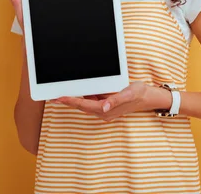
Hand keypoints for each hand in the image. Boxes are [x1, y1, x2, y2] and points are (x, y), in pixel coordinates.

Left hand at [52, 82, 169, 121]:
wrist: (148, 97)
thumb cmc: (139, 94)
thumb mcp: (129, 93)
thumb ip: (116, 100)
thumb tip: (104, 107)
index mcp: (107, 109)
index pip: (84, 105)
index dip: (71, 101)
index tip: (59, 97)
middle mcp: (103, 111)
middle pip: (81, 106)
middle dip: (67, 101)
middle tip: (52, 96)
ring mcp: (104, 108)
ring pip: (85, 103)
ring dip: (73, 99)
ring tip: (61, 93)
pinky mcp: (106, 104)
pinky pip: (91, 100)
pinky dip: (83, 96)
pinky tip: (78, 90)